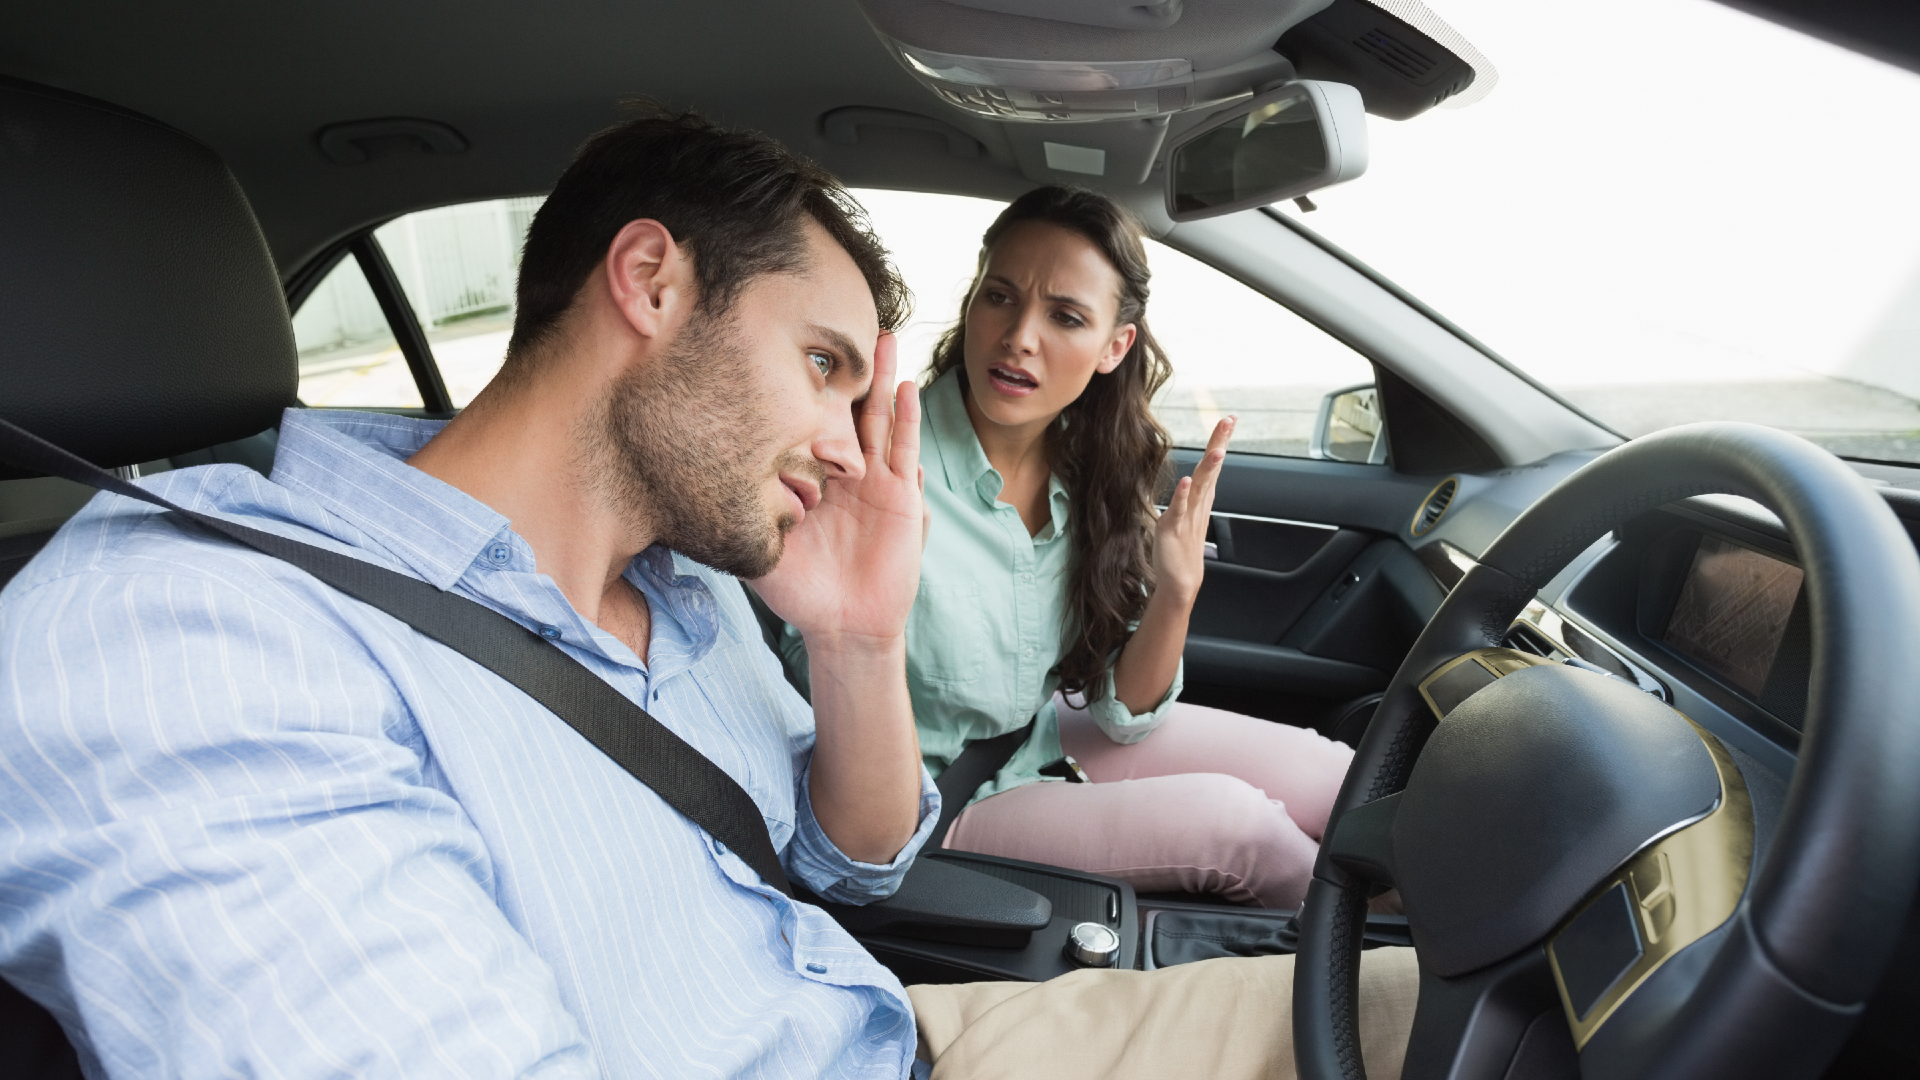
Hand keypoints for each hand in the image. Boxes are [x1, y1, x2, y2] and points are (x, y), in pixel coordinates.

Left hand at [750, 332, 924, 650]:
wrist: (841, 626)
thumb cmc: (799, 591)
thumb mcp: (760, 544)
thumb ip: (741, 513)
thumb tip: (695, 484)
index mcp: (809, 478)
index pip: (802, 423)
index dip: (796, 388)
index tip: (780, 343)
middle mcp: (843, 472)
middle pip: (844, 409)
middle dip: (844, 368)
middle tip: (836, 319)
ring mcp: (875, 482)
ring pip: (877, 418)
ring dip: (881, 377)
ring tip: (881, 335)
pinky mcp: (902, 498)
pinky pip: (904, 452)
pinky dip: (906, 419)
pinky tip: (905, 387)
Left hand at [1153, 416, 1233, 602]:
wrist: (1180, 581)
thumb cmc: (1182, 549)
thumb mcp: (1188, 515)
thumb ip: (1192, 496)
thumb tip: (1196, 479)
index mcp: (1201, 499)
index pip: (1213, 465)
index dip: (1221, 442)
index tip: (1229, 420)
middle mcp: (1198, 504)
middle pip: (1211, 469)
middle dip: (1220, 444)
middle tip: (1229, 422)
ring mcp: (1188, 516)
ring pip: (1200, 487)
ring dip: (1209, 468)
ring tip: (1217, 450)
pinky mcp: (1175, 528)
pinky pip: (1180, 509)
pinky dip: (1183, 495)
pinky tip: (1186, 482)